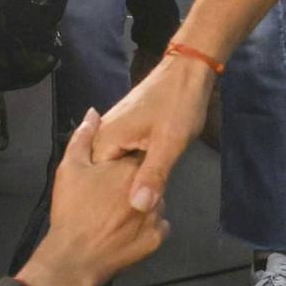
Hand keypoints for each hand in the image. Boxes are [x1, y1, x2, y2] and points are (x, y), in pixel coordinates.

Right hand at [15, 110, 169, 285]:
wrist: (74, 260)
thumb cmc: (71, 211)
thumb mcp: (70, 169)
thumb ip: (82, 138)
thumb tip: (92, 113)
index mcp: (129, 167)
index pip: (134, 156)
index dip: (122, 164)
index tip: (108, 176)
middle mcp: (149, 187)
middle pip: (144, 178)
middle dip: (133, 182)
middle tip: (109, 198)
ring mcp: (157, 215)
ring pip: (153, 200)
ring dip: (142, 202)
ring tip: (117, 215)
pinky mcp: (158, 239)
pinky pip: (158, 224)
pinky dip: (147, 224)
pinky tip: (128, 229)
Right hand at [94, 49, 216, 213]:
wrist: (188, 71)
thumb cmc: (178, 104)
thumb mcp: (169, 144)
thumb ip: (153, 175)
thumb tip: (138, 207)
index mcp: (107, 138)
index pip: (96, 180)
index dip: (111, 199)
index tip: (128, 214)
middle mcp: (104, 134)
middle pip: (103, 173)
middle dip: (120, 191)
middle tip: (139, 209)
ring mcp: (115, 129)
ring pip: (114, 165)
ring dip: (128, 180)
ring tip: (144, 197)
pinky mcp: (126, 128)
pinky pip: (123, 155)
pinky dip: (133, 167)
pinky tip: (146, 178)